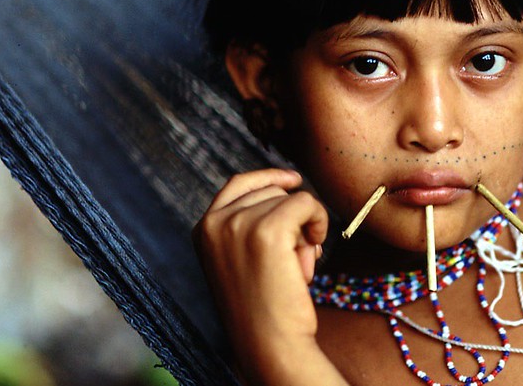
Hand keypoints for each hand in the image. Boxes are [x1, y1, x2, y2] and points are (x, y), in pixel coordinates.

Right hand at [193, 168, 336, 384]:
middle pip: (270, 190)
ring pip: (290, 198)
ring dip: (306, 226)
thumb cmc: (264, 309)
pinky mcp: (268, 230)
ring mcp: (239, 223)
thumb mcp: (243, 260)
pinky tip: (315, 252)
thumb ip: (252, 225)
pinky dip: (319, 222)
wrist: (269, 346)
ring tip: (299, 265)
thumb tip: (290, 187)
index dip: (270, 177)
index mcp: (203, 229)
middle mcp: (214, 222)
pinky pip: (306, 203)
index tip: (294, 180)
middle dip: (292, 217)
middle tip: (297, 255)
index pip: (238, 183)